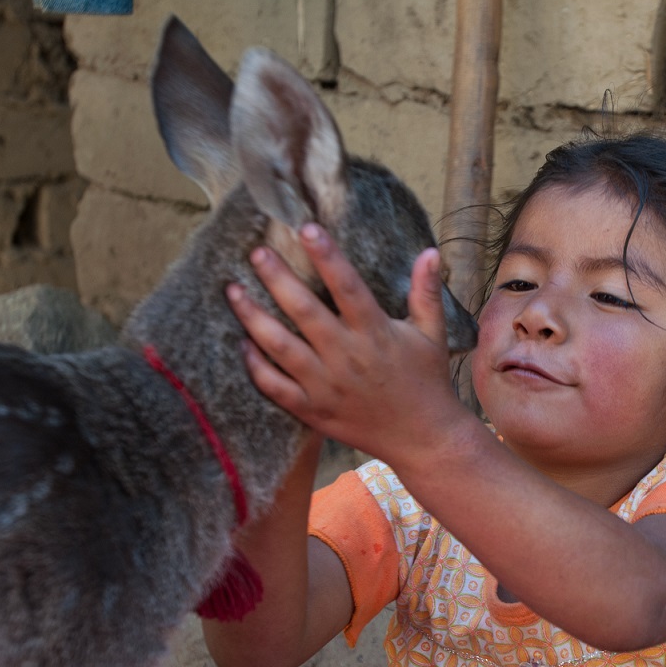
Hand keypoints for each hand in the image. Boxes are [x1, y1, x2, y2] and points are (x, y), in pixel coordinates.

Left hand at [227, 224, 470, 462]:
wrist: (423, 439)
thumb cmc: (427, 381)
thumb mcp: (432, 334)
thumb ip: (426, 292)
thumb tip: (429, 251)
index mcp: (376, 333)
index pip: (347, 286)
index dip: (326, 255)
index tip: (305, 227)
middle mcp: (347, 357)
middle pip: (304, 311)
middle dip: (277, 278)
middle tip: (256, 252)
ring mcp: (326, 386)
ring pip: (280, 347)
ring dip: (253, 317)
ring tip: (233, 290)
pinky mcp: (313, 410)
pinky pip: (275, 387)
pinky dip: (256, 366)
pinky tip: (242, 343)